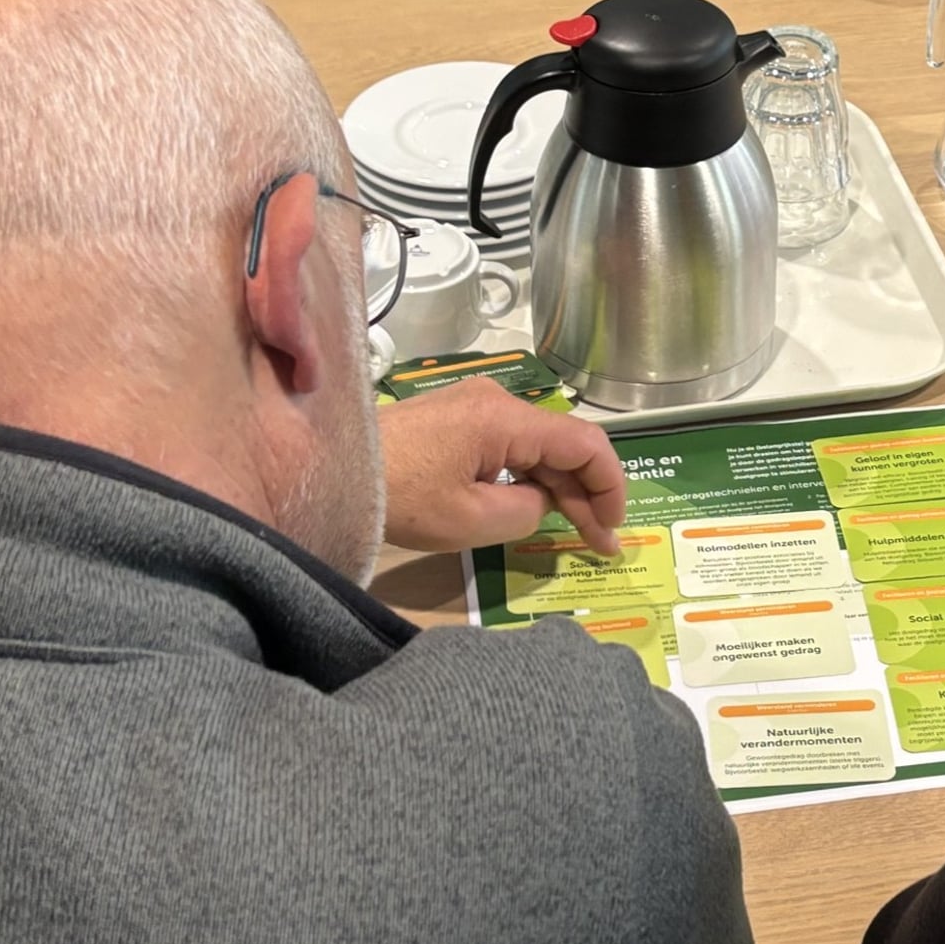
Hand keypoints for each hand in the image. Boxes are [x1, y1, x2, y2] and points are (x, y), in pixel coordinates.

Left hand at [377, 378, 626, 555]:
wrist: (331, 472)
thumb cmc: (401, 497)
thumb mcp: (473, 520)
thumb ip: (529, 511)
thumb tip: (544, 502)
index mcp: (507, 418)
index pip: (586, 443)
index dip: (610, 486)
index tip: (613, 527)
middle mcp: (499, 401)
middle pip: (564, 445)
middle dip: (588, 494)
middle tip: (601, 543)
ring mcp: (477, 406)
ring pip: (538, 447)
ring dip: (560, 487)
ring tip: (576, 532)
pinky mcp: (458, 420)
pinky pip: (511, 446)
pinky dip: (530, 477)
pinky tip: (537, 507)